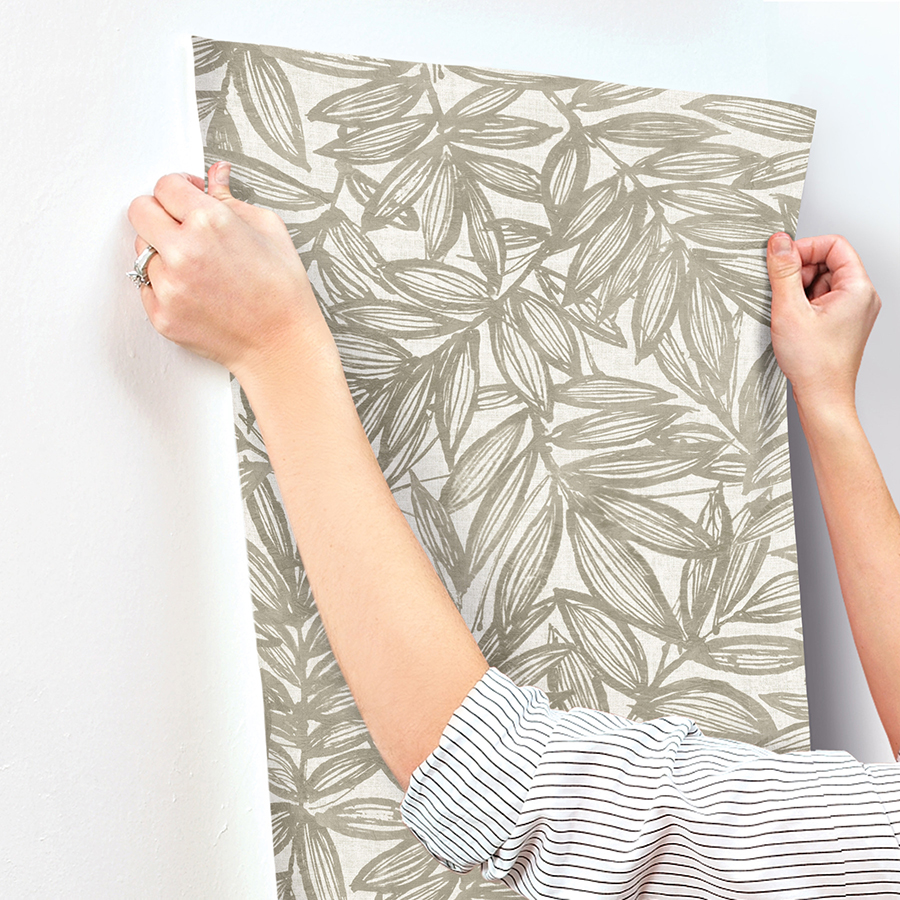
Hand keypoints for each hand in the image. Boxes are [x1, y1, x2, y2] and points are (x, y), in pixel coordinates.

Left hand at [127, 162, 325, 381]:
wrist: (282, 344)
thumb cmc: (282, 290)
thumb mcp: (268, 230)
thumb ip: (232, 199)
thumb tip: (215, 175)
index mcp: (210, 222)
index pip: (165, 185)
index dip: (178, 188)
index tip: (187, 197)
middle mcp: (183, 251)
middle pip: (140, 211)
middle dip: (159, 212)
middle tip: (182, 226)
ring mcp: (168, 286)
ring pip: (142, 250)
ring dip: (162, 252)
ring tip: (197, 266)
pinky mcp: (161, 315)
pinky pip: (146, 286)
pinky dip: (165, 284)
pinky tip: (195, 290)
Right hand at [766, 232, 881, 413]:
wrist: (822, 398)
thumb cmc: (814, 364)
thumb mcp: (790, 310)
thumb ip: (783, 271)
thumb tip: (779, 243)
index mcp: (857, 288)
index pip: (834, 245)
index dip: (805, 248)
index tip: (782, 260)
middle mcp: (861, 297)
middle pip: (828, 263)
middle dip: (800, 271)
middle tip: (782, 292)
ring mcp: (853, 311)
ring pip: (822, 282)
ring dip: (799, 290)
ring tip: (789, 313)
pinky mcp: (842, 323)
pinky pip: (821, 300)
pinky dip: (803, 305)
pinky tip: (793, 322)